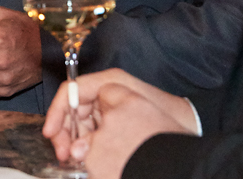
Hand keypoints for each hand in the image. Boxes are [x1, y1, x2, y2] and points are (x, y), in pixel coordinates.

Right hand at [43, 69, 198, 175]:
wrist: (191, 126)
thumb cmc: (166, 115)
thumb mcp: (129, 119)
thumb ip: (98, 132)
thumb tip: (75, 149)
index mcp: (109, 82)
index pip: (71, 92)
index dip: (57, 113)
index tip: (50, 135)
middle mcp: (109, 91)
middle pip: (73, 109)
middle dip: (65, 132)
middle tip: (63, 155)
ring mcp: (114, 106)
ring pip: (82, 123)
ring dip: (74, 142)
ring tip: (74, 160)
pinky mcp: (119, 121)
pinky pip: (95, 132)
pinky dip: (88, 145)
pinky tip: (87, 158)